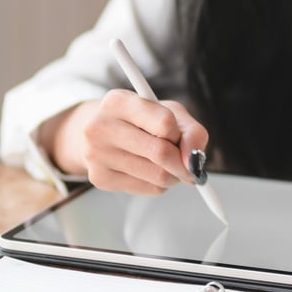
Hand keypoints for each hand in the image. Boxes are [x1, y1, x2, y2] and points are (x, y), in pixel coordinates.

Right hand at [42, 89, 208, 194]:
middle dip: (183, 163)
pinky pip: (149, 189)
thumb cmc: (139, 121)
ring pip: (158, 176)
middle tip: (189, 165)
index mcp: (118, 101)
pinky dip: (160, 184)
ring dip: (174, 175)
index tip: (178, 137)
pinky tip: (149, 172)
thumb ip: (191, 131)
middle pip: (161, 153)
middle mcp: (101, 126)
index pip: (165, 123)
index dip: (179, 134)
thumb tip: (195, 162)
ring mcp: (97, 154)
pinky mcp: (100, 178)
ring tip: (166, 165)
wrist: (99, 135)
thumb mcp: (168, 112)